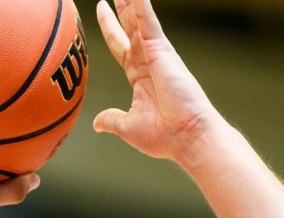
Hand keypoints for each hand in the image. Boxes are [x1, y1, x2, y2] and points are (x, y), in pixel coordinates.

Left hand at [93, 0, 224, 164]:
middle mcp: (147, 61)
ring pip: (138, 17)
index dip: (109, 27)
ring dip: (128, 1)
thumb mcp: (128, 127)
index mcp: (139, 77)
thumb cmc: (164, 136)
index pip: (120, 46)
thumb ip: (112, 119)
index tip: (101, 10)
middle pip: (128, 25)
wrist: (186, 137)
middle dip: (120, 6)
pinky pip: (148, 20)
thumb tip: (96, 123)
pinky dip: (140, 5)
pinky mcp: (161, 50)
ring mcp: (156, 54)